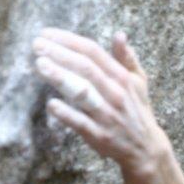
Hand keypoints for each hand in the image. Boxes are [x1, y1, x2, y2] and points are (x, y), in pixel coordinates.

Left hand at [31, 28, 168, 173]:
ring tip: (40, 65)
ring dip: (61, 78)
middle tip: (36, 45)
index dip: (69, 41)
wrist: (146, 149)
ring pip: (83, 93)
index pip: (93, 53)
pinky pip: (82, 123)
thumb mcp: (139, 82)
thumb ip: (128, 58)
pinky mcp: (100, 135)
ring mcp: (107, 115)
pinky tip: (51, 104)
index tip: (46, 34)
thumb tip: (120, 35)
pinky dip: (67, 114)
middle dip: (60, 54)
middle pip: (85, 68)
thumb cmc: (137, 111)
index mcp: (122, 78)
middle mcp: (115, 93)